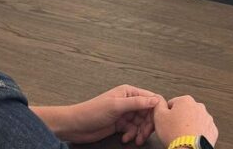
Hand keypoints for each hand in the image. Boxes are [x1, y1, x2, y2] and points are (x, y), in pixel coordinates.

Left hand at [33, 85, 161, 144]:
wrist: (75, 125)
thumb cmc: (92, 111)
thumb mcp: (116, 106)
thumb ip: (137, 102)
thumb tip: (155, 100)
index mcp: (129, 92)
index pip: (150, 99)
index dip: (156, 110)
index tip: (157, 122)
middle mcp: (128, 101)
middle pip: (147, 112)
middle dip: (147, 124)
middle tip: (145, 134)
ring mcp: (124, 113)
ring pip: (140, 123)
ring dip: (140, 132)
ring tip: (136, 140)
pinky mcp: (120, 124)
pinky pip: (132, 129)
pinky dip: (131, 135)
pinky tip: (125, 138)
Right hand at [154, 95, 218, 146]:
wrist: (189, 148)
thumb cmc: (175, 133)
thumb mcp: (159, 116)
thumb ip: (159, 105)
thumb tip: (159, 100)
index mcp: (185, 101)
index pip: (173, 103)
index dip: (167, 113)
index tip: (167, 121)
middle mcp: (198, 106)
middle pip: (185, 111)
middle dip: (180, 118)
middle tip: (173, 129)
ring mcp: (207, 118)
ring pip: (195, 120)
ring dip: (189, 125)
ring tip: (182, 134)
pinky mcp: (212, 129)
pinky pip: (203, 129)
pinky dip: (198, 132)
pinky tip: (191, 137)